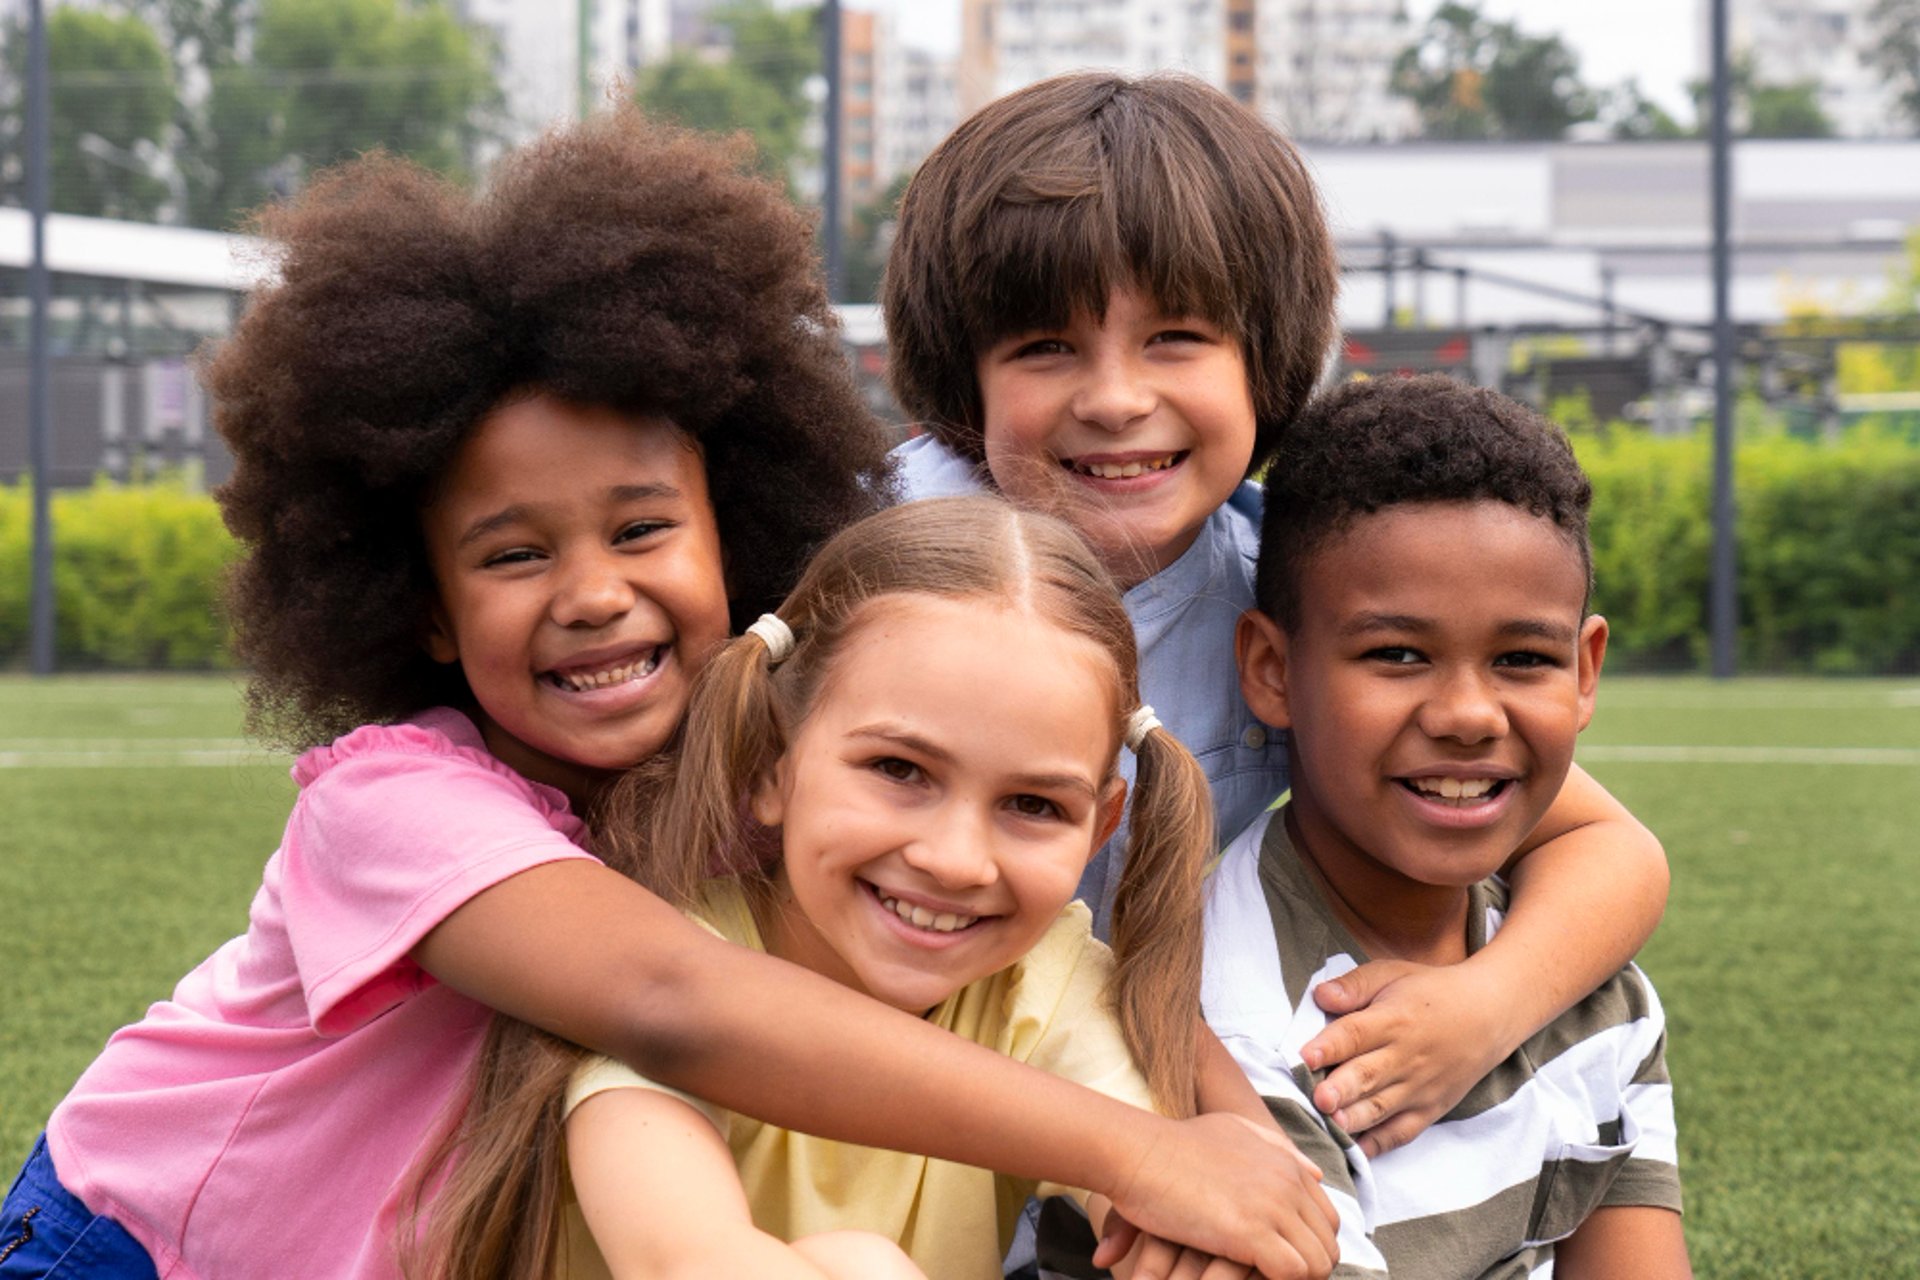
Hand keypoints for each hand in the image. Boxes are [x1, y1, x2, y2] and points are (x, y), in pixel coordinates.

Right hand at [1103, 1113, 1336, 1279]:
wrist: (1138, 1152)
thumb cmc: (1174, 1145)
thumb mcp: (1233, 1130)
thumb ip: (1275, 1147)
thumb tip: (1315, 1171)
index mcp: (1286, 1163)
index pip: (1327, 1217)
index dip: (1309, 1243)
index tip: (1282, 1257)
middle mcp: (1288, 1182)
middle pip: (1327, 1244)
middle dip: (1307, 1266)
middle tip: (1272, 1274)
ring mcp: (1272, 1207)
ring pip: (1318, 1264)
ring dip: (1294, 1278)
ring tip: (1260, 1278)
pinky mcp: (1252, 1233)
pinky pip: (1293, 1274)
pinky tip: (1247, 1279)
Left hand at [1302, 958, 1513, 1157]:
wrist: (1488, 1015)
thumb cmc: (1431, 992)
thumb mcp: (1391, 974)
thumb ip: (1354, 986)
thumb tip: (1319, 996)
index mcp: (1393, 1019)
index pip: (1356, 1033)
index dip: (1330, 1046)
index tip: (1305, 1056)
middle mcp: (1405, 1056)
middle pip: (1368, 1075)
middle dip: (1341, 1089)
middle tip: (1318, 1099)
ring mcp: (1419, 1087)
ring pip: (1382, 1107)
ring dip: (1355, 1118)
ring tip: (1332, 1125)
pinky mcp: (1430, 1109)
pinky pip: (1403, 1132)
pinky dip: (1381, 1143)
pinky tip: (1358, 1150)